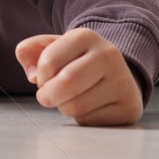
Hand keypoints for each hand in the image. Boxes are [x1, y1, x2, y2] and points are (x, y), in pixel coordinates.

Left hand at [15, 27, 142, 125]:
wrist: (117, 74)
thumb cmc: (76, 62)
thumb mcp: (52, 48)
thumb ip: (29, 51)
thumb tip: (32, 76)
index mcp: (86, 36)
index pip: (49, 61)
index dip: (41, 76)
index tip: (46, 78)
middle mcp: (108, 55)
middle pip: (66, 84)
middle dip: (48, 96)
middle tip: (47, 97)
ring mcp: (122, 82)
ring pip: (76, 107)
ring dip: (65, 107)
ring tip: (72, 98)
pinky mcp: (129, 107)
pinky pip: (90, 122)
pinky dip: (82, 119)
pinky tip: (89, 107)